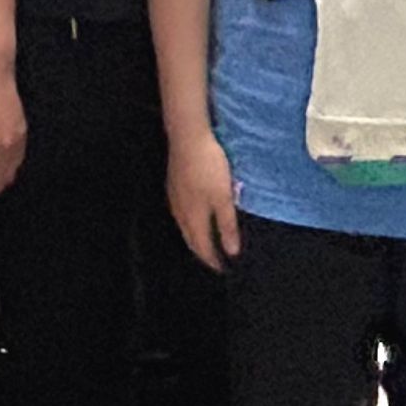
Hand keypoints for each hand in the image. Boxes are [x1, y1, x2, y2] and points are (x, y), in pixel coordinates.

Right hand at [168, 128, 239, 271]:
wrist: (188, 137)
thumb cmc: (209, 167)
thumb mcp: (224, 197)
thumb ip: (227, 225)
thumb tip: (231, 252)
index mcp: (193, 218)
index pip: (202, 247)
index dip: (212, 259)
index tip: (222, 268)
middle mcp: (180, 211)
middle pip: (190, 238)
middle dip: (202, 251)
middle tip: (213, 259)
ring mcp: (175, 196)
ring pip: (184, 225)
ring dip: (194, 236)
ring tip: (205, 239)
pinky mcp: (174, 182)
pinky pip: (181, 211)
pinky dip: (189, 221)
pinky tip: (193, 213)